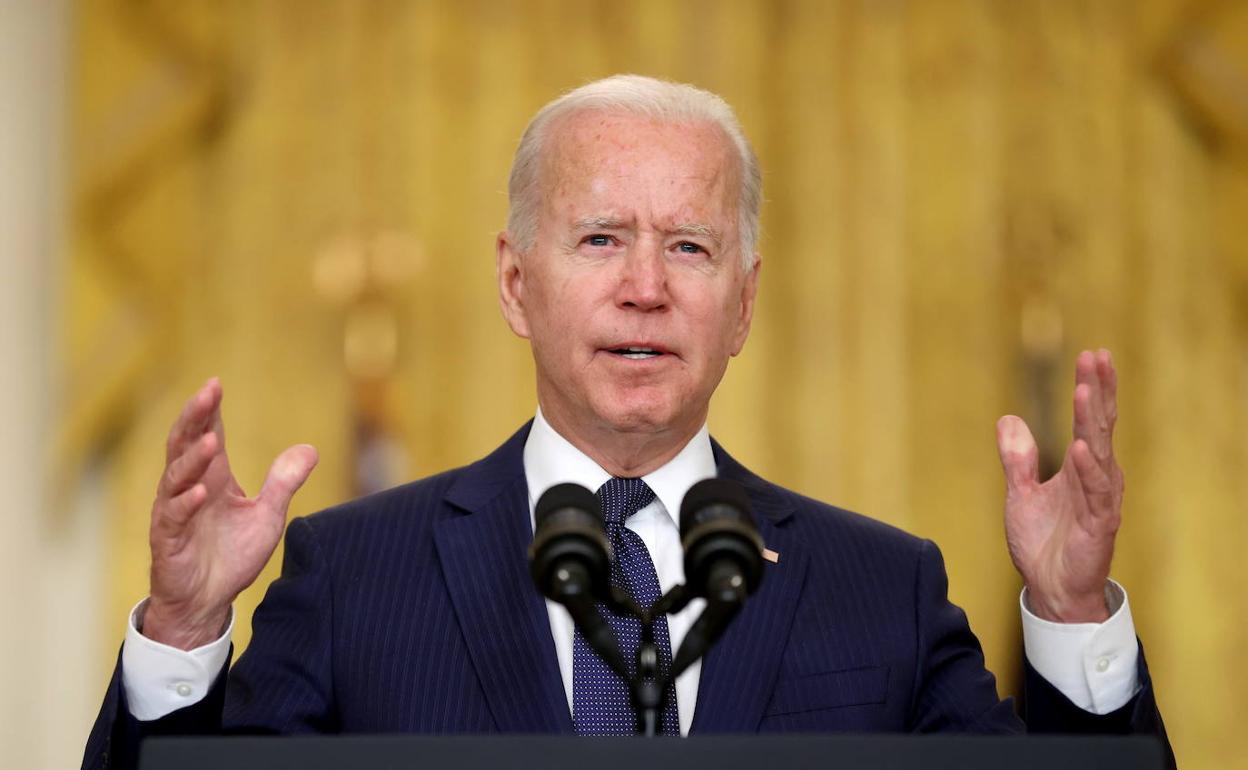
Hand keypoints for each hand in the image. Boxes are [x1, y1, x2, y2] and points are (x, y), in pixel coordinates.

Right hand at [144, 378, 317, 649]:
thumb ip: (284, 482)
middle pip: (185, 444)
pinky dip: (186, 504)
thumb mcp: (267, 516)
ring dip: (193, 458)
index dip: (210, 411)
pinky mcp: (167, 541)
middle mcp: (190, 489)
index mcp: (213, 479)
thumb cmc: (232, 556)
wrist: (208, 602)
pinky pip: (172, 518)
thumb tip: (310, 449)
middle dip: (195, 417)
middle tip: (207, 393)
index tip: (216, 384)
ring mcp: (174, 513)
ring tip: (211, 440)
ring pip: (175, 477)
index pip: (208, 435)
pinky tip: (200, 494)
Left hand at [996, 349, 1122, 622]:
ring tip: (1085, 391)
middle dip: (1099, 391)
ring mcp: (1100, 500)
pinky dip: (1089, 471)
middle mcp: (1096, 478)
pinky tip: (1082, 449)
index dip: (1092, 388)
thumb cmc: (1042, 542)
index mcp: (1080, 468)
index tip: (1092, 355)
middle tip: (1098, 356)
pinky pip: (1097, 494)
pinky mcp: (1099, 526)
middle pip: (1100, 426)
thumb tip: (1008, 418)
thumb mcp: (1020, 493)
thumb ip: (1017, 458)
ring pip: (1100, 453)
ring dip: (1093, 422)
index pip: (1089, 420)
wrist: (1050, 589)